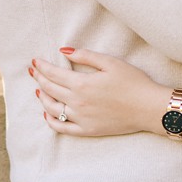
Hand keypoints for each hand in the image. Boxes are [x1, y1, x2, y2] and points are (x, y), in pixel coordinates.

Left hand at [29, 47, 168, 137]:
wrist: (148, 108)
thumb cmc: (132, 82)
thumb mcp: (110, 62)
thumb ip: (85, 56)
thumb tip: (64, 50)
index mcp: (82, 84)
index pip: (53, 74)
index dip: (42, 66)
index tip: (34, 61)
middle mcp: (77, 103)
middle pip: (50, 89)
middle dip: (39, 78)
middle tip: (33, 71)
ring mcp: (81, 119)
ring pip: (52, 109)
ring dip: (43, 98)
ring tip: (39, 89)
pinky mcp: (87, 131)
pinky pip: (63, 128)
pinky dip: (51, 121)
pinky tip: (48, 114)